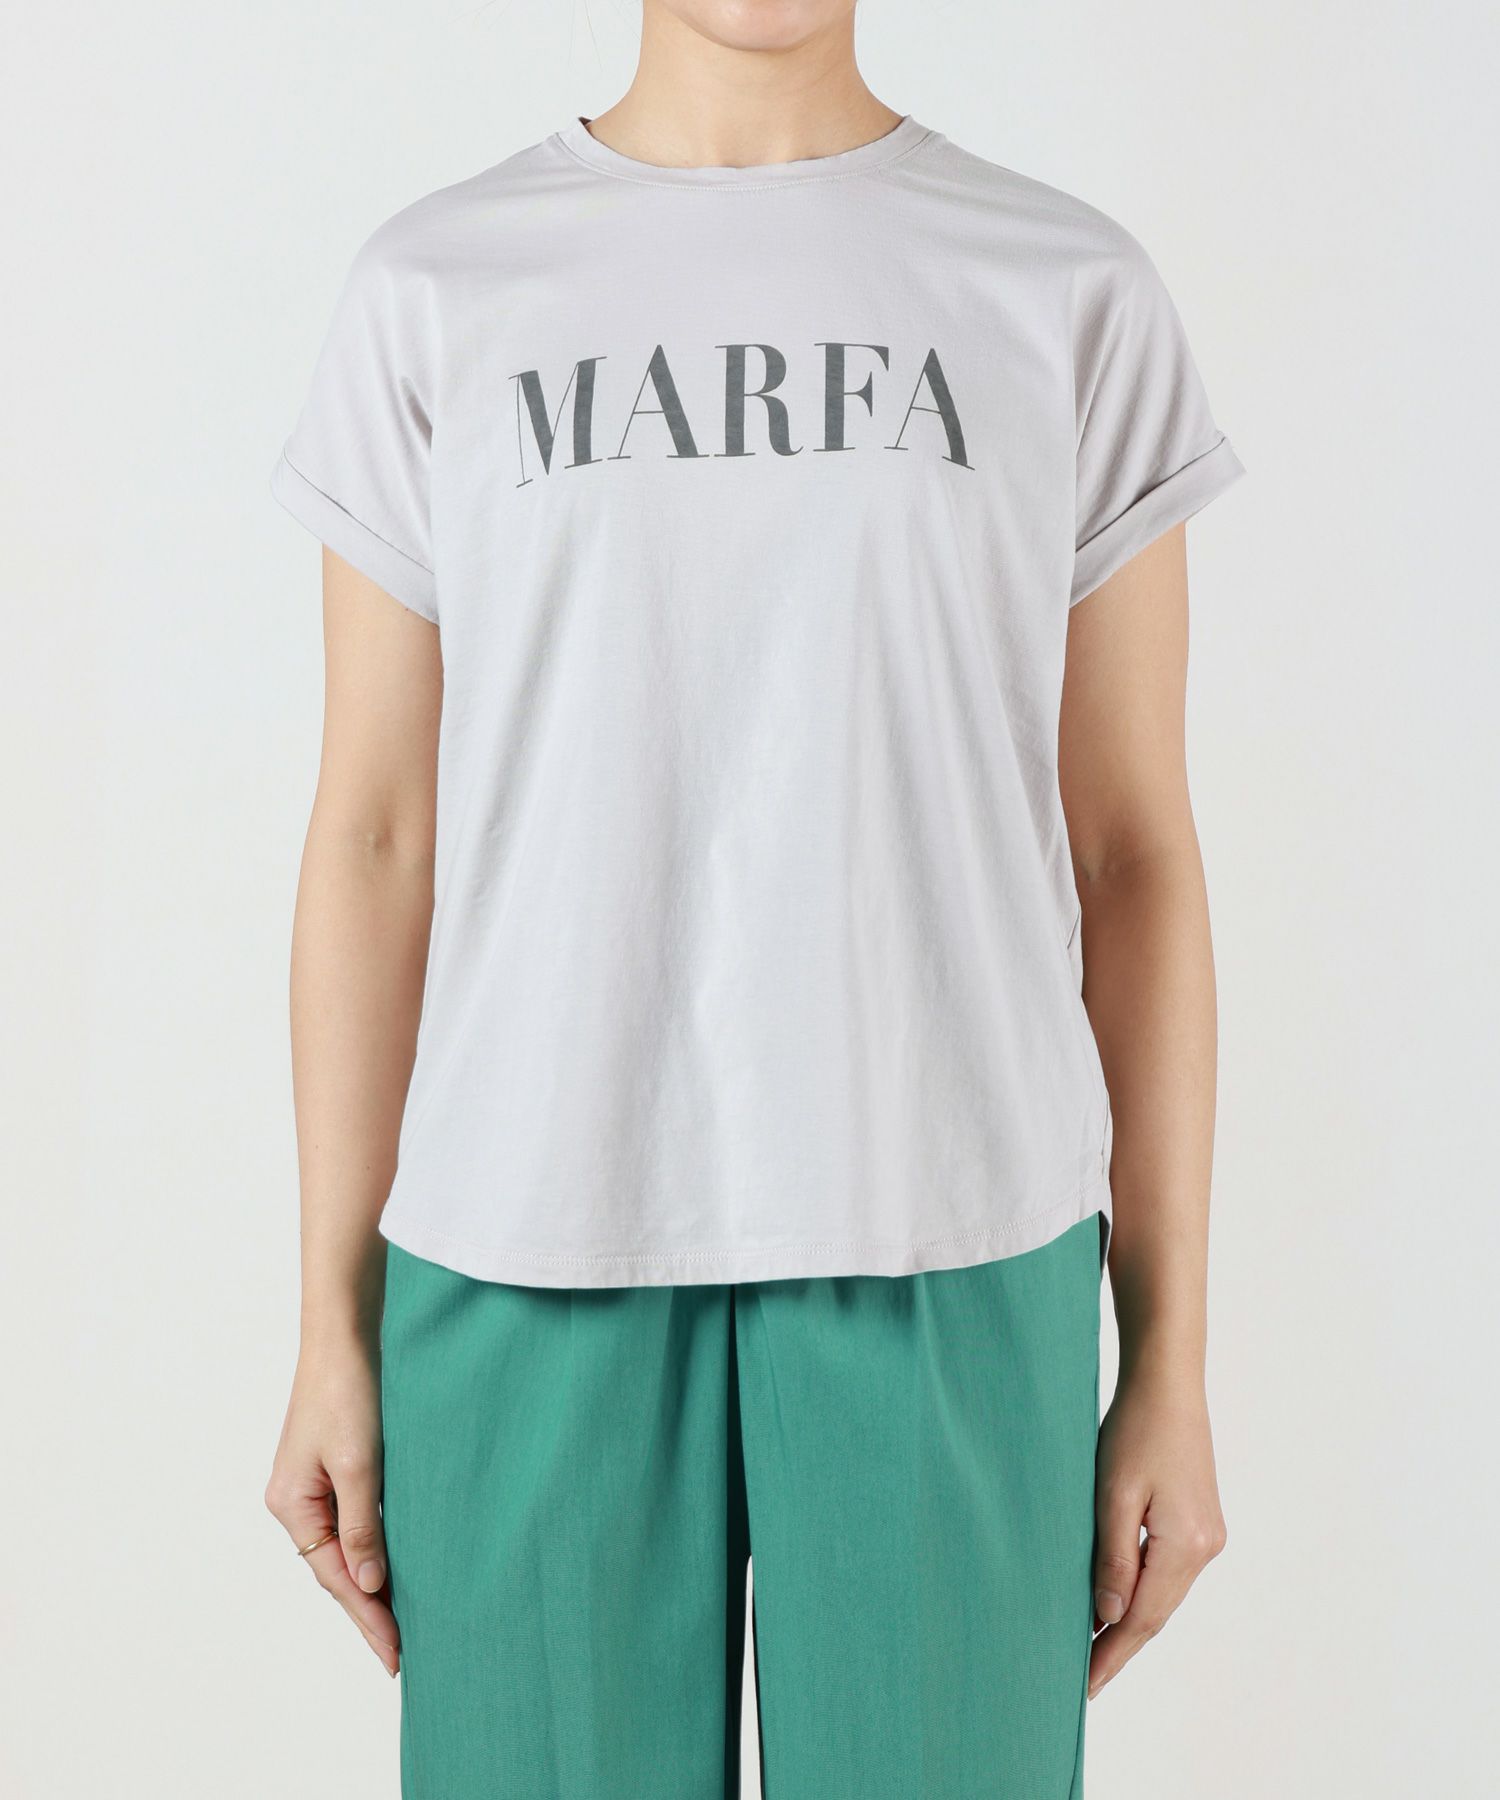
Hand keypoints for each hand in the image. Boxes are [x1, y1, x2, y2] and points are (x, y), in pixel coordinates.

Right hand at [265, 1337, 399, 1676]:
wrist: (345, 1337)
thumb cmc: (348, 1393)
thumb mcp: (360, 1465)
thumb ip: (363, 1528)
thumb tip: (369, 1585)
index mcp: (292, 1505)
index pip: (335, 1577)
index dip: (367, 1616)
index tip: (395, 1653)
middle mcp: (296, 1502)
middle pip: (335, 1569)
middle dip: (367, 1609)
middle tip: (400, 1653)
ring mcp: (313, 1486)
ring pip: (345, 1548)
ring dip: (372, 1582)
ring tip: (401, 1623)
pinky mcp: (334, 1469)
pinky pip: (353, 1523)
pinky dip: (373, 1548)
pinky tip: (393, 1565)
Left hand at [1089, 1363, 1225, 1699]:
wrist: (1167, 1383)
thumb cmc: (1136, 1428)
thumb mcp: (1114, 1494)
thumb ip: (1112, 1558)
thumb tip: (1107, 1616)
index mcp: (1185, 1545)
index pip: (1142, 1619)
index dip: (1112, 1653)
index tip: (1085, 1685)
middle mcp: (1205, 1548)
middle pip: (1157, 1613)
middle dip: (1120, 1646)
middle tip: (1086, 1679)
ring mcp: (1208, 1535)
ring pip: (1164, 1595)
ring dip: (1132, 1620)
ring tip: (1095, 1648)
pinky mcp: (1201, 1522)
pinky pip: (1168, 1572)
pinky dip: (1144, 1592)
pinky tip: (1119, 1600)